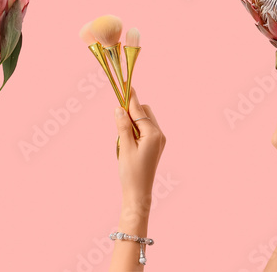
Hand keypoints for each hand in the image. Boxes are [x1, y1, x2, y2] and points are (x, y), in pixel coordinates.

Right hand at [116, 89, 165, 205]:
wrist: (138, 193)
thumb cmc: (131, 172)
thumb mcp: (124, 147)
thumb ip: (123, 126)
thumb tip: (119, 108)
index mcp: (153, 133)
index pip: (139, 110)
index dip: (131, 98)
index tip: (127, 84)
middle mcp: (159, 134)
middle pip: (144, 112)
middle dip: (131, 111)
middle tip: (117, 117)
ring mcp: (158, 140)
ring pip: (145, 120)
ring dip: (133, 121)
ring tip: (122, 136)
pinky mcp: (155, 145)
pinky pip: (145, 129)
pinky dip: (136, 129)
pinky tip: (127, 139)